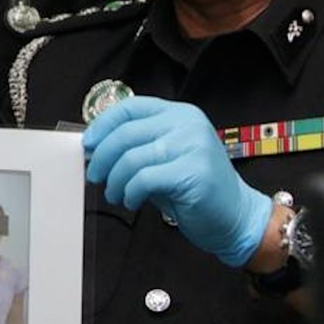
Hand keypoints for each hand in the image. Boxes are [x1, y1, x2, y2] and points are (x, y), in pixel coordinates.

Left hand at [82, 96, 270, 266]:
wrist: (236, 216)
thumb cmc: (193, 187)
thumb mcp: (163, 157)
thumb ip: (136, 145)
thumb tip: (94, 146)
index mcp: (180, 114)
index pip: (130, 108)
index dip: (102, 125)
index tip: (87, 144)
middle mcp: (188, 124)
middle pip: (125, 133)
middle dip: (101, 158)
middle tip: (94, 175)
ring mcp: (193, 146)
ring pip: (131, 158)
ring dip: (114, 181)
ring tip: (115, 194)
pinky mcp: (193, 172)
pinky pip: (143, 179)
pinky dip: (129, 193)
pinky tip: (131, 201)